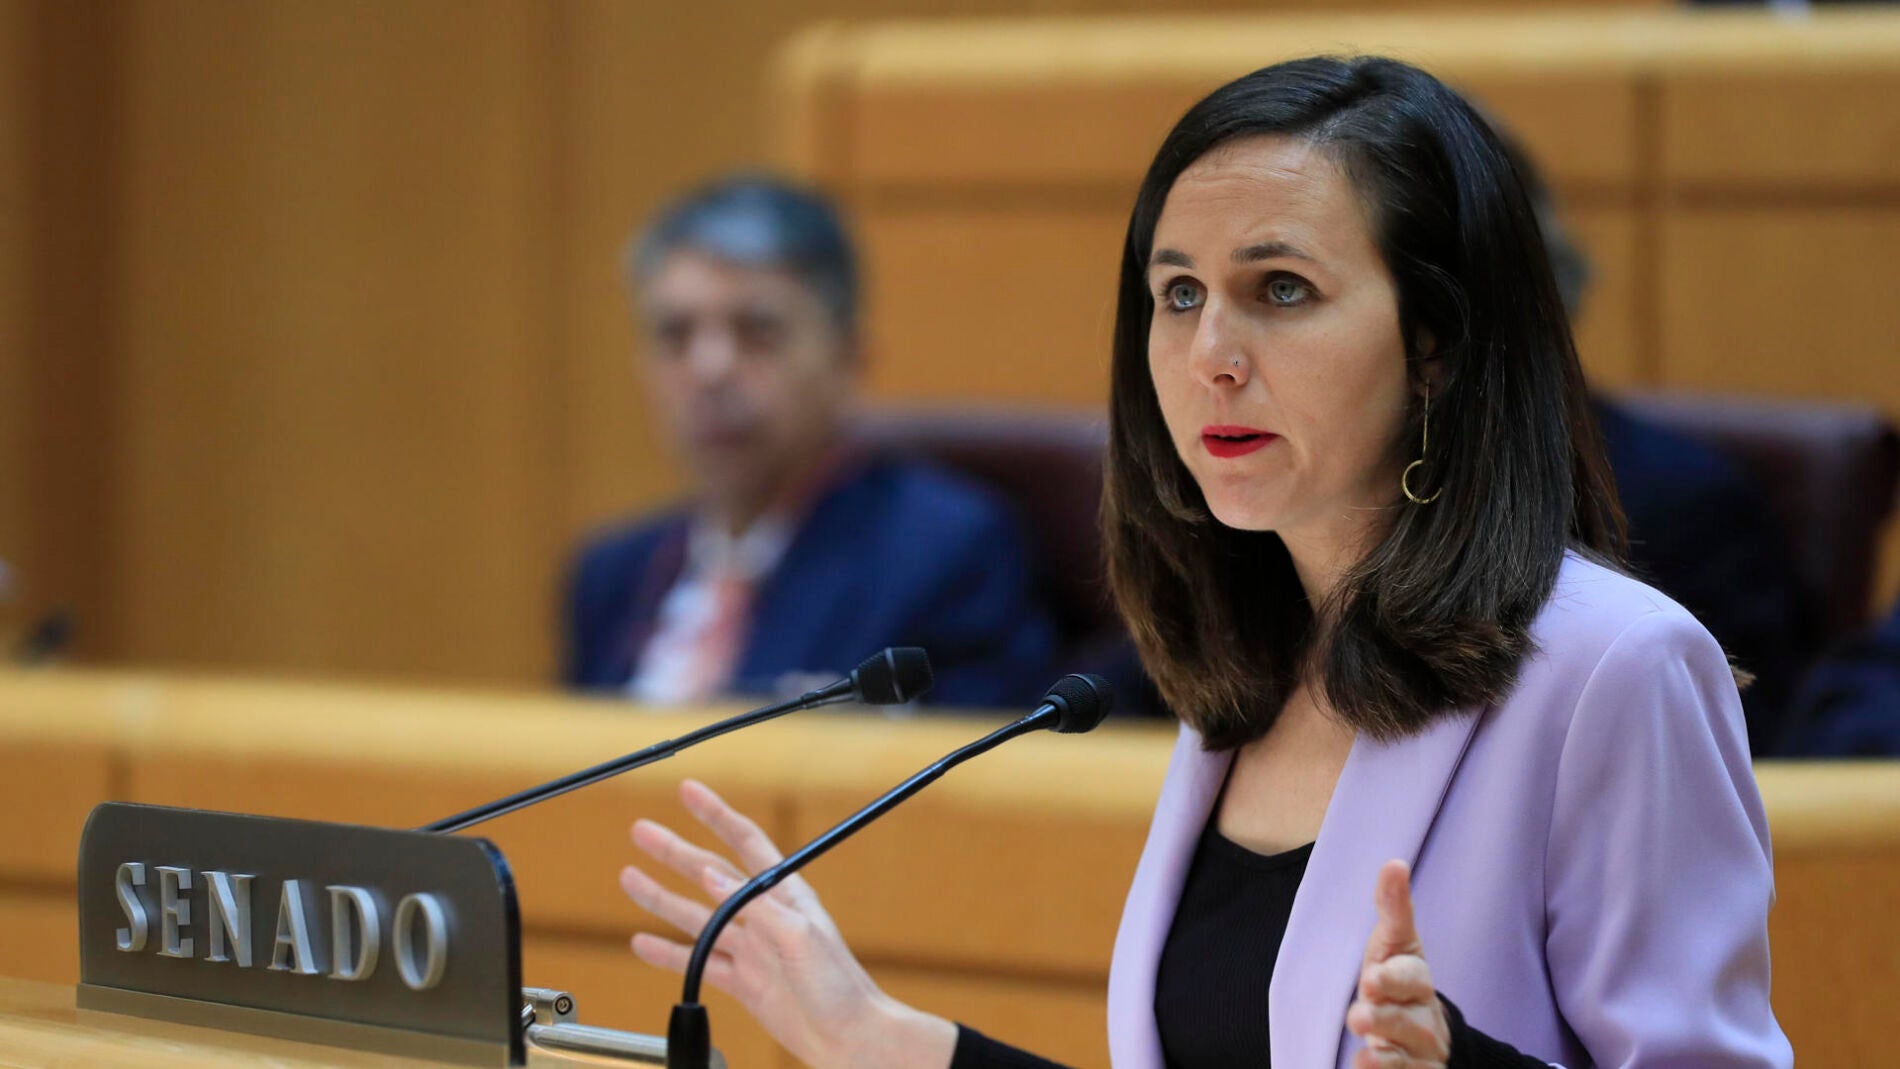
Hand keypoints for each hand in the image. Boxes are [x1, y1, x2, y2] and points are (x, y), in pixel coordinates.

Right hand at [618, 779, 955, 1068]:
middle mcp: (764, 916)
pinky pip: (697, 961)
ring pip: (695, 916)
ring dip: (661, 896)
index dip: (715, 814)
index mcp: (784, 895)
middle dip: (673, 851)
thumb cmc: (840, 987)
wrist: (849, 1038)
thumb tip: (713, 875)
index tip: (689, 791)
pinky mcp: (743, 982)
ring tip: (629, 877)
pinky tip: (643, 943)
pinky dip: (667, 952)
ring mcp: (751, 949)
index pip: (745, 842)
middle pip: (709, 873)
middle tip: (640, 831)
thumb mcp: (800, 938)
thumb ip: (757, 908)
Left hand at [1345, 860, 1451, 1068]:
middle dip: (1386, 1018)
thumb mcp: (1394, 945)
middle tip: (1357, 1016)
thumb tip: (1394, 864)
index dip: (1394, 978)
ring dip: (1386, 1056)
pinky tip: (1365, 1068)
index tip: (1371, 977)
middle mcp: (1423, 1018)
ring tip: (1363, 1054)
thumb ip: (1393, 909)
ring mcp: (1422, 1052)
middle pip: (1409, 1020)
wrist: (1422, 1033)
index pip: (1412, 976)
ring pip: (1409, 1056)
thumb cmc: (1398, 981)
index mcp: (1415, 980)